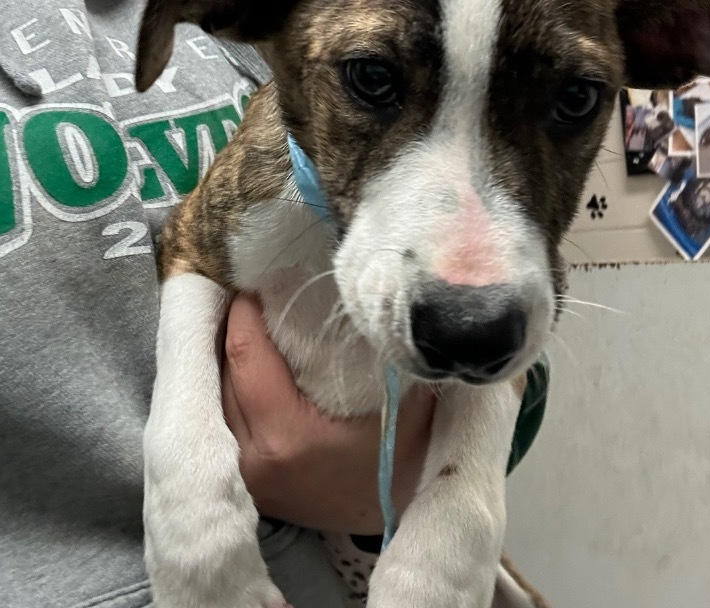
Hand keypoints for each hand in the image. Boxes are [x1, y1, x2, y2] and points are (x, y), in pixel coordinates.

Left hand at [221, 292, 434, 533]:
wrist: (390, 521)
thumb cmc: (398, 460)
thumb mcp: (403, 402)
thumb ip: (386, 350)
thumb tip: (373, 294)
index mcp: (286, 437)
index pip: (245, 355)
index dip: (245, 310)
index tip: (256, 279)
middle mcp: (251, 459)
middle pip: (221, 372)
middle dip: (231, 326)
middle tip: (249, 290)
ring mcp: (242, 475)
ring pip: (214, 397)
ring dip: (225, 355)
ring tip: (245, 318)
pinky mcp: (242, 481)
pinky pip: (221, 418)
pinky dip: (228, 385)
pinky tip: (242, 361)